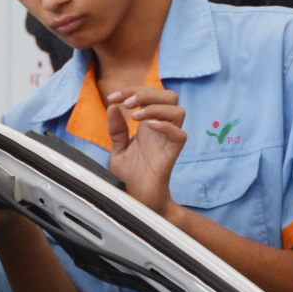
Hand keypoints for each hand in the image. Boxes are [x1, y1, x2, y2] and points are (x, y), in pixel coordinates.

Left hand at [106, 87, 186, 212]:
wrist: (138, 201)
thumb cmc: (131, 178)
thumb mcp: (118, 151)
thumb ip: (116, 130)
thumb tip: (112, 107)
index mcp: (148, 124)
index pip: (148, 94)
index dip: (131, 90)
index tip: (112, 98)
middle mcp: (161, 129)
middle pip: (169, 96)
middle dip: (147, 93)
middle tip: (127, 103)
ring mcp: (168, 140)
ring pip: (178, 111)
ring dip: (156, 107)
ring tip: (135, 116)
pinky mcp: (172, 155)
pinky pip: (180, 134)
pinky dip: (165, 126)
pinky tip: (147, 126)